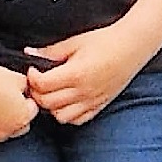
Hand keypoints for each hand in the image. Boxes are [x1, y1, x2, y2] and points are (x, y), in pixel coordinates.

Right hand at [0, 53, 38, 146]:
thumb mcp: (20, 79)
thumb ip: (30, 90)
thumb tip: (30, 94)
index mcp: (22, 118)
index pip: (32, 111)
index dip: (25, 99)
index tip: (16, 93)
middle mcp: (6, 131)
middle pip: (19, 126)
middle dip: (16, 115)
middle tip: (4, 100)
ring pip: (1, 133)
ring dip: (0, 124)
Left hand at [23, 21, 151, 125]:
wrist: (132, 46)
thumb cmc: (106, 41)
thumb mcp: (75, 42)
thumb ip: (51, 51)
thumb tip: (30, 53)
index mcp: (76, 73)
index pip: (42, 85)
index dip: (32, 77)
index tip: (34, 69)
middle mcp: (84, 91)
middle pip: (47, 103)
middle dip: (38, 92)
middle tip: (39, 81)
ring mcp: (92, 101)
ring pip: (60, 116)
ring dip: (51, 107)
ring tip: (52, 92)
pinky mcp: (100, 105)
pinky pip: (78, 120)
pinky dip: (68, 114)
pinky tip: (67, 101)